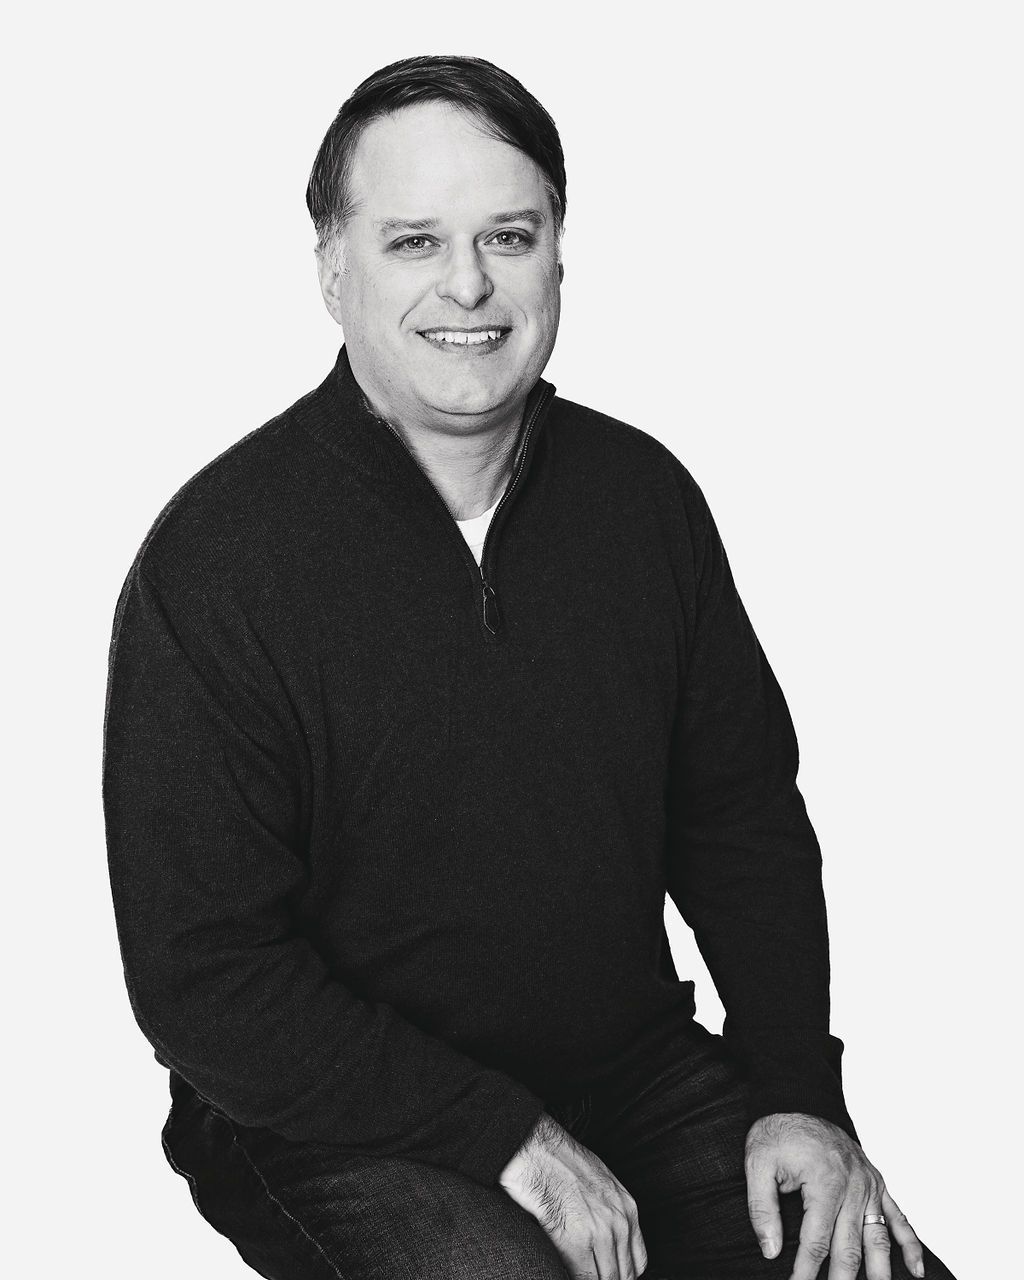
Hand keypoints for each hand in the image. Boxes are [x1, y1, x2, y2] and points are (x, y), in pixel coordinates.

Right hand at [499, 1112, 648, 1279]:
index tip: (605, 1273)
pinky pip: (583, 1279)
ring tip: (576, 1272)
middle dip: (606, 1278)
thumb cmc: (559, 1160)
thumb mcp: (599, 1182)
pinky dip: (573, 1278)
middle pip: (623, 1275)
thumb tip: (604, 1242)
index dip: (620, 1273)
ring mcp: (600, 1232)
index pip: (638, 1262)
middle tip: (587, 1273)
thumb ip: (608, 1212)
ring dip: (591, 1279)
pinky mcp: (575, 1240)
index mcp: (627, 1208)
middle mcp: (620, 1222)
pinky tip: (563, 1271)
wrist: (536, 1149)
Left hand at [745, 1112, 925, 1279]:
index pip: (816, 1242)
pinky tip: (915, 1270)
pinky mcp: (877, 1182)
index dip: (806, 1272)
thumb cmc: (778, 1133)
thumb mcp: (757, 1164)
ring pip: (877, 1238)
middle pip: (849, 1246)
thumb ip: (762, 1208)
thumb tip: (770, 1250)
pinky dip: (909, 1244)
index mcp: (825, 1182)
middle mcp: (853, 1185)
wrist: (798, 1100)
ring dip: (879, 1271)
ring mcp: (869, 1184)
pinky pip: (898, 1216)